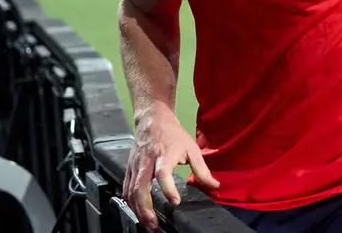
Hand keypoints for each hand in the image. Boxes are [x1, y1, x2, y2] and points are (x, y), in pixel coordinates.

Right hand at [122, 108, 219, 230]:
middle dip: (145, 208)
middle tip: (154, 224)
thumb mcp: (192, 148)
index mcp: (164, 155)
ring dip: (137, 210)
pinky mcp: (129, 168)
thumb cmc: (173, 134)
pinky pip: (126, 189)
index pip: (163, 173)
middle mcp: (147, 162)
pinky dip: (131, 203)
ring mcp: (135, 166)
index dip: (168, 188)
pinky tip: (138, 213)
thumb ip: (202, 169)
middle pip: (140, 187)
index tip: (175, 201)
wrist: (152, 119)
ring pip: (131, 191)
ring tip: (148, 225)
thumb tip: (214, 186)